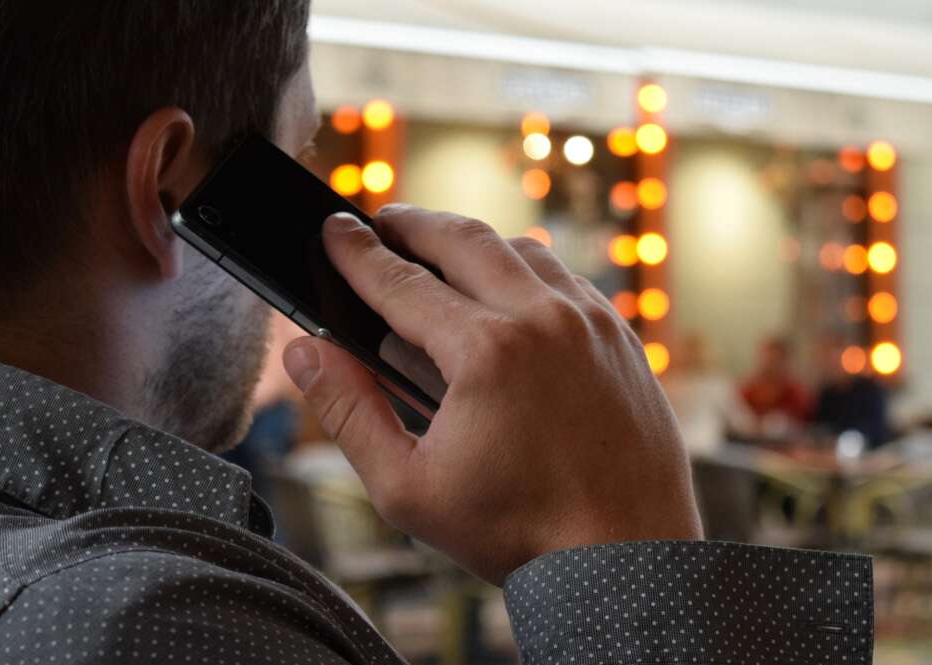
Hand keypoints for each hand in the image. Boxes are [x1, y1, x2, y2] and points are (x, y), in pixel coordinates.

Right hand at [283, 206, 701, 584]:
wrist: (626, 556)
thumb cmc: (518, 531)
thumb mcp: (408, 487)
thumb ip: (348, 412)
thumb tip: (305, 353)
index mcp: (485, 352)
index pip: (401, 282)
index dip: (357, 253)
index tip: (333, 229)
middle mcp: (542, 319)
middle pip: (462, 240)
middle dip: (412, 223)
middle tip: (380, 221)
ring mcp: (589, 321)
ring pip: (519, 249)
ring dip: (471, 240)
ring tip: (436, 247)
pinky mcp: (619, 335)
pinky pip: (565, 276)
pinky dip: (524, 267)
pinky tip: (506, 284)